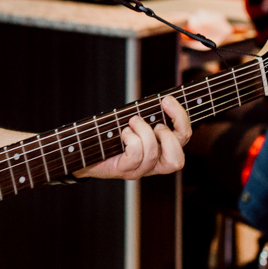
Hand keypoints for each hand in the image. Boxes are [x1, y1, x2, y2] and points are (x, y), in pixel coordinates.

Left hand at [75, 96, 189, 178]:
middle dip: (168, 135)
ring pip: (153, 153)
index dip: (181, 119)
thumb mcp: (133, 121)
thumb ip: (149, 114)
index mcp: (162, 149)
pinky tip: (123, 133)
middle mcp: (154, 164)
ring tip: (132, 122)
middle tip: (154, 122)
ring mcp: (140, 170)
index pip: (184, 139)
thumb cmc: (111, 132)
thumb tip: (163, 98)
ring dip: (143, 132)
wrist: (84, 150)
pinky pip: (135, 155)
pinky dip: (131, 139)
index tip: (167, 100)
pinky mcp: (124, 170)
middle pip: (177, 159)